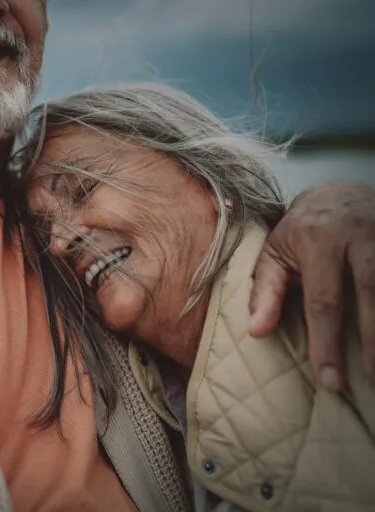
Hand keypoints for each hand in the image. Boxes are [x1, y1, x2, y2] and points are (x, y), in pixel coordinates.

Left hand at [249, 181, 374, 390]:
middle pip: (371, 295)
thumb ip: (266, 291)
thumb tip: (256, 332)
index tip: (329, 380)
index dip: (327, 343)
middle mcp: (360, 236)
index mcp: (320, 240)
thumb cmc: (301, 230)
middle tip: (370, 381)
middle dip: (372, 342)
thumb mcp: (275, 253)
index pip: (324, 301)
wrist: (340, 191)